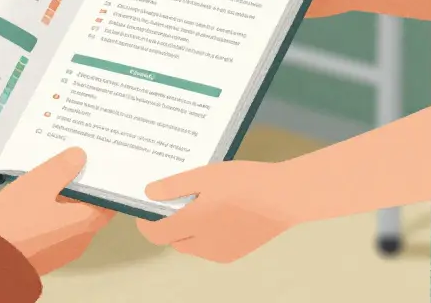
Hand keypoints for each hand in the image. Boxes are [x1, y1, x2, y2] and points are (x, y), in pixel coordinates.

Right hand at [0, 148, 114, 273]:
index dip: (105, 178)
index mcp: (87, 220)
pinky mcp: (49, 255)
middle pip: (91, 206)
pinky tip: (37, 202)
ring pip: (73, 217)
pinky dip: (54, 214)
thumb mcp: (37, 185)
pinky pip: (59, 228)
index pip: (110, 197)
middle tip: (72, 160)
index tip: (98, 160)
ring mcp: (66, 250)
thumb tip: (81, 156)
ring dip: (66, 200)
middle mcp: (83, 238)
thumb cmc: (17, 222)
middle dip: (83, 185)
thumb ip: (61, 169)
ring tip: (52, 177)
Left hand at [136, 161, 300, 262]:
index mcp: (193, 224)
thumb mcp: (205, 175)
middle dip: (169, 223)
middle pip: (173, 239)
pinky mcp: (233, 254)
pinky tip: (218, 214)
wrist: (284, 197)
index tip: (147, 208)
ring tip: (201, 204)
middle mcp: (203, 245)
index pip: (156, 233)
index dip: (146, 222)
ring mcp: (219, 253)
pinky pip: (208, 248)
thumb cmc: (245, 181)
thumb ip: (174, 186)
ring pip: (191, 245)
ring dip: (188, 230)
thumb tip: (149, 193)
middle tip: (177, 200)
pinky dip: (206, 235)